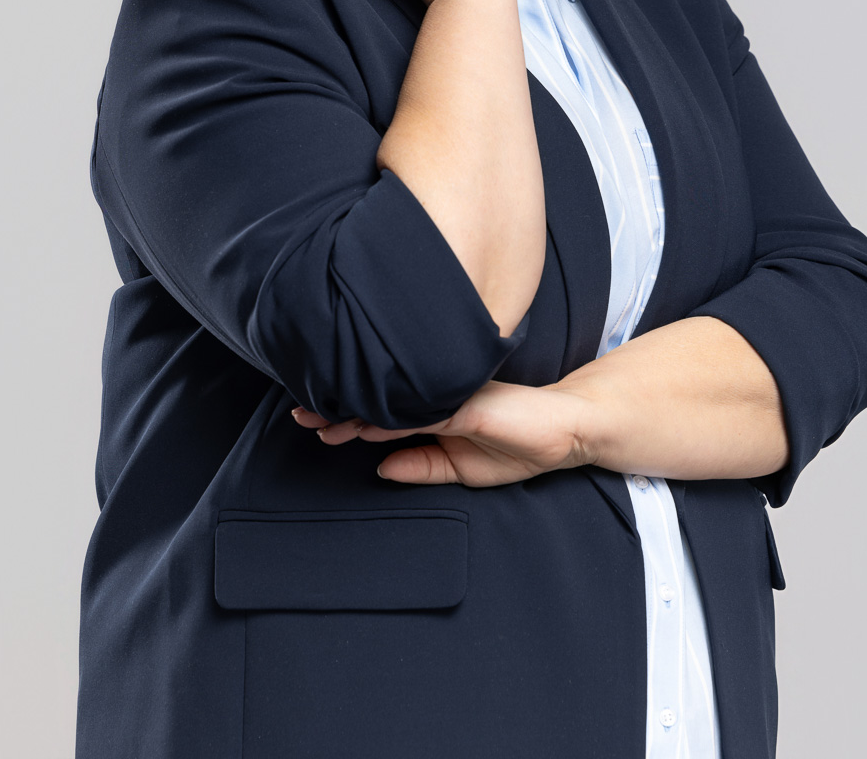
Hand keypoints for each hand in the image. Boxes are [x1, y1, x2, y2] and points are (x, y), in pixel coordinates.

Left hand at [290, 380, 594, 486]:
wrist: (566, 432)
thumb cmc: (518, 447)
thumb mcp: (461, 469)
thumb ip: (421, 466)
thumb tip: (378, 469)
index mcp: (434, 412)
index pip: (383, 414)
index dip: (348, 417)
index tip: (314, 423)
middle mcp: (438, 398)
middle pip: (381, 401)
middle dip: (339, 408)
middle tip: (300, 413)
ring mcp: (453, 397)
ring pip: (397, 403)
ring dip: (358, 413)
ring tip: (322, 421)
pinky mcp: (470, 404)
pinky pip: (426, 412)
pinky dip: (395, 419)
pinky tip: (368, 427)